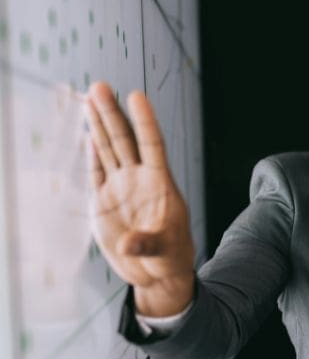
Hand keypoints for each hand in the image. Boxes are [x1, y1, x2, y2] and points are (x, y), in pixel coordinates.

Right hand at [86, 81, 194, 314]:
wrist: (157, 272)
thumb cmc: (171, 257)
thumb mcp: (165, 251)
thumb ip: (148, 244)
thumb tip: (129, 243)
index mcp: (160, 182)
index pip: (152, 143)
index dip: (144, 121)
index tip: (137, 96)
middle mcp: (139, 178)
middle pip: (124, 139)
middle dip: (112, 113)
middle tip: (100, 86)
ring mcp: (121, 187)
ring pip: (109, 149)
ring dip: (99, 124)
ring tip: (91, 96)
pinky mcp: (104, 202)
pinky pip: (97, 172)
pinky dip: (92, 153)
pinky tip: (89, 133)